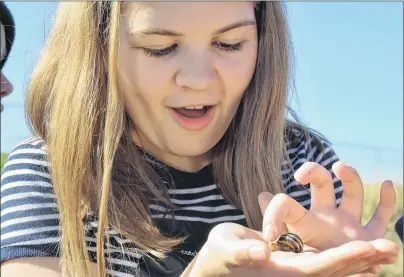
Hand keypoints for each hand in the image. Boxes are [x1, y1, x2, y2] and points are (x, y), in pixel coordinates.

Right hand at [181, 222, 397, 276]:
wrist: (217, 263)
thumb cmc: (218, 254)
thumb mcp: (226, 248)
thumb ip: (242, 251)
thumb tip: (261, 250)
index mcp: (279, 271)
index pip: (318, 267)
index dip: (344, 259)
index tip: (368, 248)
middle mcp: (293, 273)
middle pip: (335, 270)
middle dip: (363, 260)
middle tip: (393, 246)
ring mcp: (296, 269)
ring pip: (334, 267)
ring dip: (362, 260)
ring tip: (389, 250)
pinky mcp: (295, 262)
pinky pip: (326, 262)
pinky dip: (347, 258)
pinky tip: (366, 257)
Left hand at [259, 161, 396, 250]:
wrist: (326, 275)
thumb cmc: (306, 262)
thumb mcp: (285, 243)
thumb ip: (274, 220)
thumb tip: (261, 194)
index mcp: (303, 220)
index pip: (286, 204)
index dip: (274, 214)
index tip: (269, 236)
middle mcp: (327, 217)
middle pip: (322, 184)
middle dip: (314, 172)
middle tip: (301, 175)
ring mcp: (349, 225)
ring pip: (353, 193)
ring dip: (351, 178)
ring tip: (340, 167)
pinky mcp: (369, 237)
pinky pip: (381, 215)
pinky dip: (388, 201)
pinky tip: (388, 184)